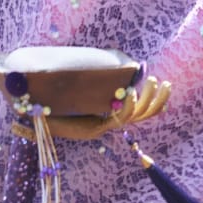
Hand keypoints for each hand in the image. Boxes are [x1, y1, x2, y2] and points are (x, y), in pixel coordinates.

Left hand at [44, 76, 170, 140]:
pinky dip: (129, 106)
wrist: (38, 125)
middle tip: (164, 83)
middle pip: (140, 115)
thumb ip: (83, 87)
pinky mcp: (98, 128)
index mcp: (103, 121)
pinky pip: (121, 118)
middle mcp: (106, 125)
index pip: (133, 113)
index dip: (148, 102)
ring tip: (158, 82)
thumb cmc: (48, 114)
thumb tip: (85, 73)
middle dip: (155, 100)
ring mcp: (103, 127)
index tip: (159, 87)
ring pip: (136, 116)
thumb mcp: (67, 98)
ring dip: (149, 101)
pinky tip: (132, 92)